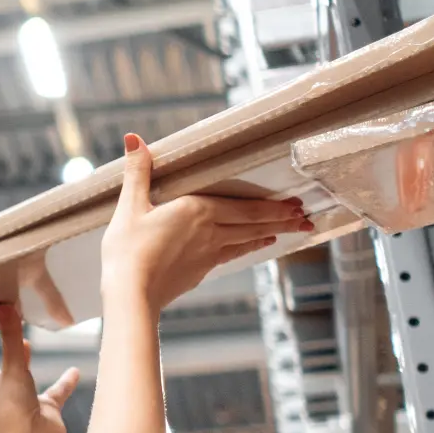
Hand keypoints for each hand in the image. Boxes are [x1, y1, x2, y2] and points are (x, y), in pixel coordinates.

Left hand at [0, 300, 81, 432]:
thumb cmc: (14, 413)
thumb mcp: (13, 369)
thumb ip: (10, 337)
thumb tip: (4, 306)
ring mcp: (21, 400)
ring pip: (20, 376)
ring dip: (22, 360)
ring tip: (27, 343)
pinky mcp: (43, 408)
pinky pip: (55, 391)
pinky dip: (63, 382)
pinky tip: (73, 371)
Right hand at [100, 133, 312, 308]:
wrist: (131, 294)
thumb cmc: (128, 251)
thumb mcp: (130, 206)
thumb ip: (138, 172)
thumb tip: (134, 139)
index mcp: (197, 210)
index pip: (247, 207)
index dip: (274, 206)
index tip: (296, 203)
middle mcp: (210, 231)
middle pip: (254, 223)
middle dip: (282, 220)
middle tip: (305, 217)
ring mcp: (209, 254)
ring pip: (248, 240)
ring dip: (270, 234)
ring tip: (289, 231)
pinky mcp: (201, 271)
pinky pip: (233, 255)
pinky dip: (248, 249)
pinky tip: (253, 248)